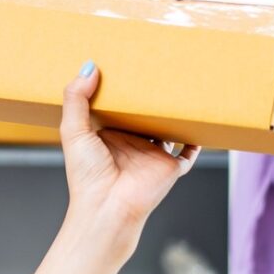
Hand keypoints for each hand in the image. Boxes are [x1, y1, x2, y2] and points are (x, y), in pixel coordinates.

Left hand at [59, 62, 199, 237]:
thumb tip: (89, 66)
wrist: (108, 207)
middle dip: (150, 98)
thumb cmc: (86, 175)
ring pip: (167, 128)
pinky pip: (189, 150)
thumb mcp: (73, 131)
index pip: (117, 107)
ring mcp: (152, 154)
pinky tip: (200, 120)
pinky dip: (195, 137)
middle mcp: (131, 144)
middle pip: (144, 115)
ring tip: (182, 88)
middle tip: (158, 70)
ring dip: (174, 113)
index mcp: (107, 135)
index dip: (120, 91)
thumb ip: (76, 99)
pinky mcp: (171, 166)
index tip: (124, 66)